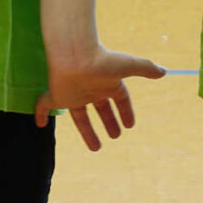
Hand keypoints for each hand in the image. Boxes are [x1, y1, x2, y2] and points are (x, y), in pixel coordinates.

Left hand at [34, 48, 166, 149]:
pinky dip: (40, 114)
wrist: (74, 54)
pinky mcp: (57, 95)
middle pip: (102, 109)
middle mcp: (92, 89)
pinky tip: (39, 124)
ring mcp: (74, 93)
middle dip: (109, 122)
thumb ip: (145, 68)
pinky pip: (44, 106)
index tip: (130, 125)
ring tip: (96, 148)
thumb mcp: (129, 66)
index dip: (126, 112)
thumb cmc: (102, 59)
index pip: (120, 99)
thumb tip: (164, 72)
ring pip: (80, 116)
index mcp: (108, 83)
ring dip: (88, 132)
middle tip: (116, 136)